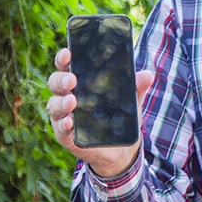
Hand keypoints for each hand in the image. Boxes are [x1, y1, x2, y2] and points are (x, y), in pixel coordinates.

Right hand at [46, 47, 152, 178]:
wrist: (120, 149)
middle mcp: (67, 96)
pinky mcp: (66, 135)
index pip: (67, 66)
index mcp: (80, 83)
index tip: (67, 52)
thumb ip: (136, 88)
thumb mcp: (129, 101)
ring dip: (61, 102)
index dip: (63, 58)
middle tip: (72, 80)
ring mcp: (64, 116)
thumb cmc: (118, 116)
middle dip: (61, 79)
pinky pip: (60, 129)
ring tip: (72, 101)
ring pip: (54, 105)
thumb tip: (148, 75)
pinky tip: (70, 122)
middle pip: (55, 83)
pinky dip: (63, 125)